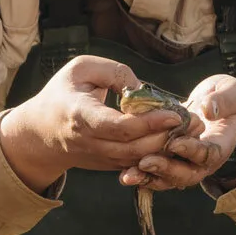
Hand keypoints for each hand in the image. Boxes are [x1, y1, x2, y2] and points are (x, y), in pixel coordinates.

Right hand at [0, 55, 184, 194]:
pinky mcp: (106, 165)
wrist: (41, 133)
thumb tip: (143, 88)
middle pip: (133, 148)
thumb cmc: (63, 93)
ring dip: (166, 148)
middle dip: (166, 138)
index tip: (174, 113)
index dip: (148, 123)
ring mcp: (98, 158)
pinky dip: (157, 155)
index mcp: (80, 115)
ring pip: (137, 161)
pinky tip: (176, 140)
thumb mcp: (81, 68)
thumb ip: (114, 72)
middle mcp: (89, 142)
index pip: (117, 126)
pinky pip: (135, 165)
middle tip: (194, 123)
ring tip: (191, 130)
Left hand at [128, 74, 235, 192]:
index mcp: (220, 146)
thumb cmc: (229, 99)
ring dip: (148, 178)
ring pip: (167, 178)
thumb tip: (208, 110)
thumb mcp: (232, 93)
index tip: (175, 143)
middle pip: (185, 174)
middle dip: (165, 169)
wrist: (222, 110)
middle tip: (146, 162)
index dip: (192, 151)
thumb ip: (223, 101)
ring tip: (128, 175)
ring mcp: (185, 164)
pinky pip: (155, 174)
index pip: (207, 154)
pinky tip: (124, 173)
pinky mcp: (170, 161)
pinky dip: (141, 175)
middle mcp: (202, 161)